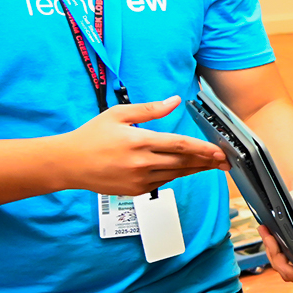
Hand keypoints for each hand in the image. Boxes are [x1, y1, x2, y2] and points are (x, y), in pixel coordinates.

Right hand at [57, 97, 227, 195]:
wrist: (68, 164)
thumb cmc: (91, 137)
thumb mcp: (117, 114)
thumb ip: (149, 109)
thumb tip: (174, 101)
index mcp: (139, 141)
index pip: (180, 145)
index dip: (203, 149)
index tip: (220, 151)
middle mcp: (141, 163)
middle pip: (184, 163)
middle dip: (207, 161)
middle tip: (225, 160)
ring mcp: (139, 179)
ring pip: (176, 174)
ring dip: (195, 169)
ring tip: (211, 165)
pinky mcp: (136, 190)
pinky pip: (163, 182)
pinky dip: (176, 175)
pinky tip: (184, 169)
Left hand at [258, 184, 292, 283]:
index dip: (292, 270)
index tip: (278, 254)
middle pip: (292, 272)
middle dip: (276, 259)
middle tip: (268, 237)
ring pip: (284, 265)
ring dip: (272, 252)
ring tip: (265, 232)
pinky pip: (282, 257)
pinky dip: (272, 248)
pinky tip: (267, 234)